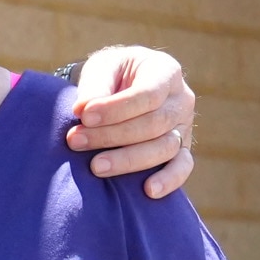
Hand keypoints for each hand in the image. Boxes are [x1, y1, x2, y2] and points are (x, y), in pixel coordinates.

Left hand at [66, 46, 195, 197]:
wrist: (122, 85)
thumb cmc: (111, 75)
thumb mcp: (102, 67)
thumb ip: (95, 85)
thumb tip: (83, 109)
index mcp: (166, 72)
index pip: (148, 94)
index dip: (116, 108)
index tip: (83, 116)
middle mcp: (181, 100)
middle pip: (154, 124)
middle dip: (112, 135)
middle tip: (75, 141)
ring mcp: (184, 126)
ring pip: (165, 147)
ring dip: (128, 160)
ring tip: (95, 167)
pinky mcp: (182, 150)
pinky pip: (182, 167)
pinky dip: (168, 180)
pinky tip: (148, 191)